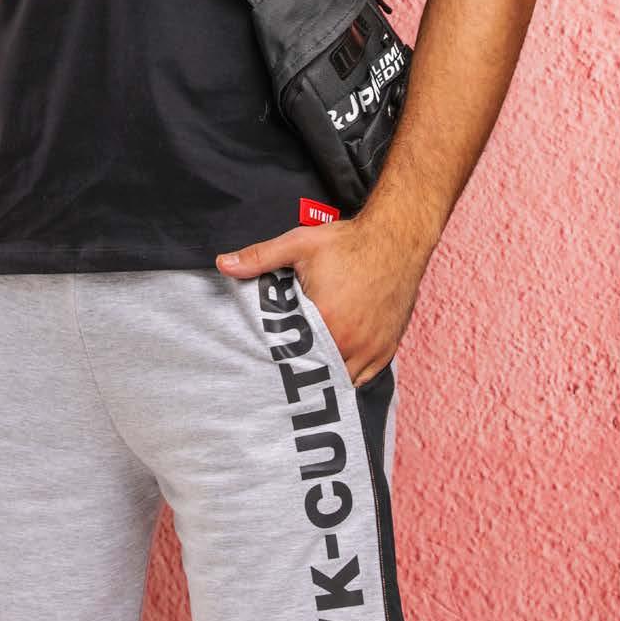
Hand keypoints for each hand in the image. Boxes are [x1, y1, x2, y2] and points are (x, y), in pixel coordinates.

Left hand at [216, 208, 430, 387]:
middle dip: (299, 374)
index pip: (293, 359)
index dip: (277, 361)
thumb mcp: (299, 245)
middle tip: (281, 370)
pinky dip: (347, 377)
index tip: (266, 361)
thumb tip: (223, 263)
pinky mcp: (387, 348)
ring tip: (305, 369)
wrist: (396, 239)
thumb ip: (259, 257)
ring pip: (341, 381)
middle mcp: (351, 342)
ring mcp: (372, 348)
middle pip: (316, 374)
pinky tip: (332, 367)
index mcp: (326, 321)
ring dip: (323, 377)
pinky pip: (363, 379)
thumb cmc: (348, 242)